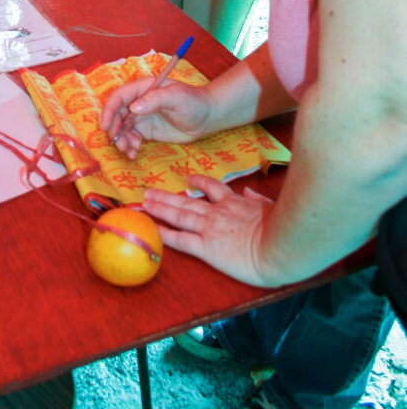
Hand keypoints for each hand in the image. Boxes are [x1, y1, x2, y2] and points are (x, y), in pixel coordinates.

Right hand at [101, 78, 212, 158]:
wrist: (208, 116)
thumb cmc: (194, 101)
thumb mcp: (176, 97)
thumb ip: (155, 99)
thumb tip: (133, 108)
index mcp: (143, 88)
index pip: (119, 97)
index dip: (109, 111)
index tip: (105, 127)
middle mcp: (139, 102)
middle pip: (117, 114)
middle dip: (114, 130)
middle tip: (120, 144)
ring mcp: (143, 117)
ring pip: (122, 128)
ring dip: (121, 140)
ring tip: (130, 150)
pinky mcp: (147, 130)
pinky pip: (132, 138)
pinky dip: (129, 146)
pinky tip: (134, 152)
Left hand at [143, 176, 273, 286]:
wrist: (279, 246)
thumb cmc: (281, 229)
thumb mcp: (271, 207)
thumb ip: (257, 200)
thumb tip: (248, 193)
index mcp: (234, 203)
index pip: (212, 188)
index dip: (198, 183)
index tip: (188, 179)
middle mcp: (218, 213)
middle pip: (187, 201)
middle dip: (167, 196)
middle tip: (149, 191)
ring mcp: (210, 228)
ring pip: (179, 215)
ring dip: (160, 208)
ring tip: (144, 202)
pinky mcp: (206, 247)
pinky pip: (181, 240)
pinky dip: (165, 234)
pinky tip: (153, 229)